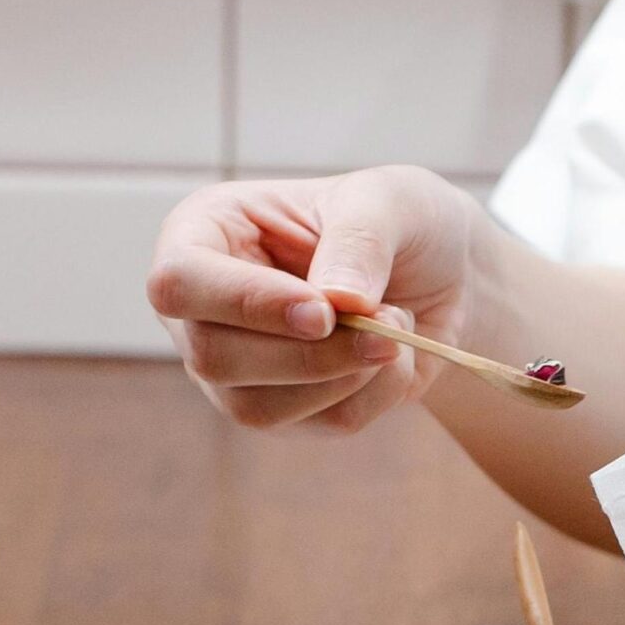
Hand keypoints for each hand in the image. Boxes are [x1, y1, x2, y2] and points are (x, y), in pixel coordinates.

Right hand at [148, 166, 483, 434]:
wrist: (445, 274)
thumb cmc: (398, 221)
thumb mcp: (389, 200)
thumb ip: (359, 242)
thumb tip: (336, 301)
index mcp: (203, 233)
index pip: (179, 283)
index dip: (247, 304)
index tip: (324, 312)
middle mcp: (205, 307)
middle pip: (213, 358)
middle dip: (309, 355)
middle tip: (388, 327)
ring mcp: (238, 367)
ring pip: (258, 408)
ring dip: (346, 377)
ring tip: (398, 327)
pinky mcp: (286, 409)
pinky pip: (321, 424)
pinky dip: (376, 393)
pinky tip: (395, 355)